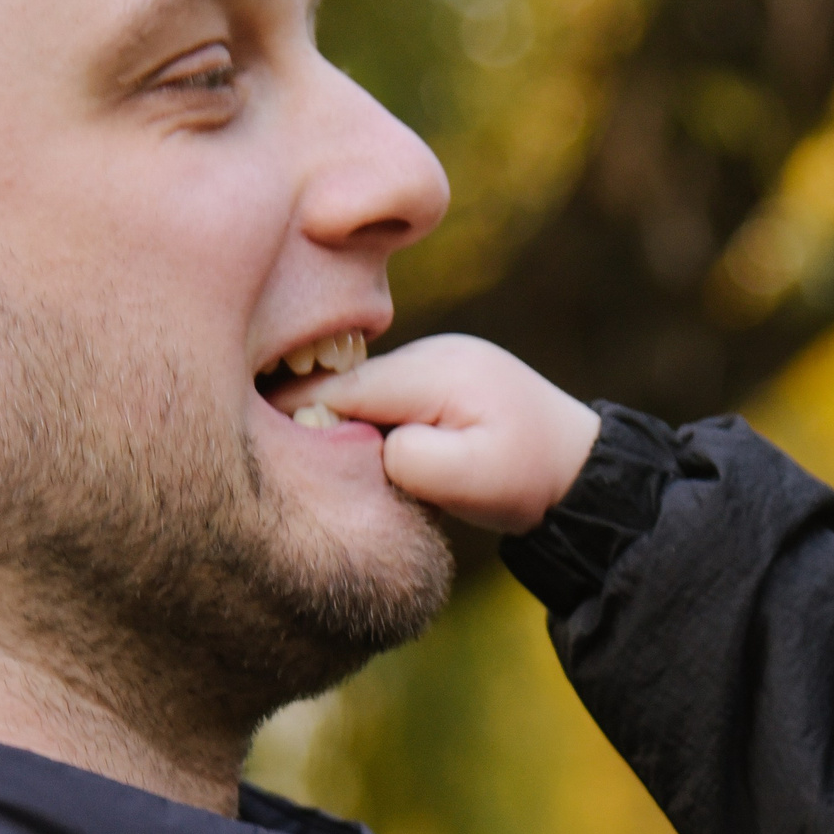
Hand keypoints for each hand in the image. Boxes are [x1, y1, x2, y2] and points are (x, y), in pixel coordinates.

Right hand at [281, 334, 600, 533]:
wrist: (579, 468)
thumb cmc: (528, 479)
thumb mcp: (474, 480)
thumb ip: (411, 461)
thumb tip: (370, 446)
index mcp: (433, 372)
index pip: (337, 389)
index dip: (295, 419)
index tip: (254, 450)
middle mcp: (428, 353)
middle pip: (340, 382)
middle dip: (308, 418)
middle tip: (272, 462)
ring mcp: (431, 360)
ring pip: (356, 389)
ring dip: (338, 422)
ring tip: (315, 462)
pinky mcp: (432, 376)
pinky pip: (378, 394)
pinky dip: (362, 419)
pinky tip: (354, 450)